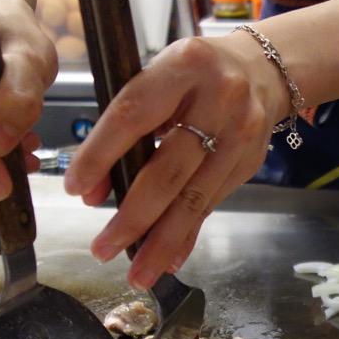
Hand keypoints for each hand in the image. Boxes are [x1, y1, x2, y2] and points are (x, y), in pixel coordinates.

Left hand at [62, 30, 287, 289]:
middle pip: (170, 169)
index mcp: (184, 66)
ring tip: (137, 272)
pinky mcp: (250, 162)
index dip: (102, 155)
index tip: (77, 190)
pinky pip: (212, 204)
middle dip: (134, 216)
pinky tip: (168, 259)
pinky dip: (188, 234)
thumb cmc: (194, 74)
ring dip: (162, 240)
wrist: (261, 70)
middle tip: (103, 248)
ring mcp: (241, 135)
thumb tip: (93, 191)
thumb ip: (124, 127)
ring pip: (195, 197)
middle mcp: (220, 100)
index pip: (134, 115)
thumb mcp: (156, 78)